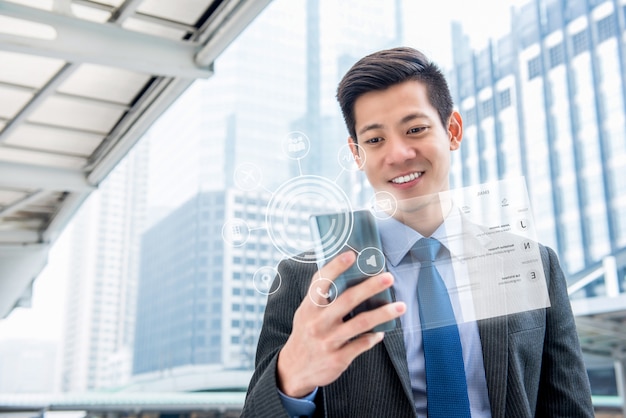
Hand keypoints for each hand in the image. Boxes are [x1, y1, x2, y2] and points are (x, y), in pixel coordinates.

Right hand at [276, 251, 405, 397]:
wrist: (294, 369)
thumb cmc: (306, 333)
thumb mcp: (306, 312)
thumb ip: (322, 296)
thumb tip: (347, 275)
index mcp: (309, 307)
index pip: (321, 282)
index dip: (336, 267)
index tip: (352, 254)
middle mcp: (318, 322)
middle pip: (347, 300)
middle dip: (370, 287)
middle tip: (388, 277)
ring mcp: (328, 341)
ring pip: (361, 323)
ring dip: (383, 314)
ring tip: (400, 306)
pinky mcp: (338, 358)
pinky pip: (362, 344)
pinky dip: (374, 337)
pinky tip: (382, 331)